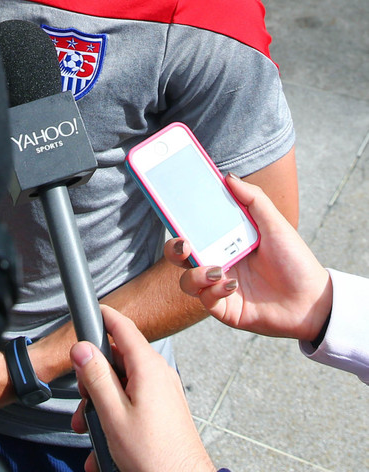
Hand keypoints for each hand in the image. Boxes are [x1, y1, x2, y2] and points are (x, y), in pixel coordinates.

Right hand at [70, 306, 214, 471]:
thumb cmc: (154, 455)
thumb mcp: (113, 415)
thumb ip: (96, 377)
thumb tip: (81, 348)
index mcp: (148, 367)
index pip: (123, 326)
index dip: (103, 317)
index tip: (86, 314)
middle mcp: (158, 373)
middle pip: (118, 359)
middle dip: (94, 377)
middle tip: (83, 400)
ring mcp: (163, 391)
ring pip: (123, 383)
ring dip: (103, 402)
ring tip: (93, 429)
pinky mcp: (164, 408)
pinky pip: (134, 400)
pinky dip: (117, 414)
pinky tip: (108, 441)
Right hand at [164, 175, 332, 341]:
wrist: (313, 300)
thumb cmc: (294, 260)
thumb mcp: (275, 223)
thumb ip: (253, 198)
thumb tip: (228, 176)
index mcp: (225, 241)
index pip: (193, 228)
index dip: (178, 220)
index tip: (171, 208)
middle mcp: (218, 262)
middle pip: (180, 256)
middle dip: (174, 249)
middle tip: (184, 244)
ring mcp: (220, 286)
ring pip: (187, 281)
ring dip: (195, 274)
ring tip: (215, 270)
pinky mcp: (226, 309)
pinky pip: (206, 300)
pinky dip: (214, 291)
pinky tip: (232, 285)